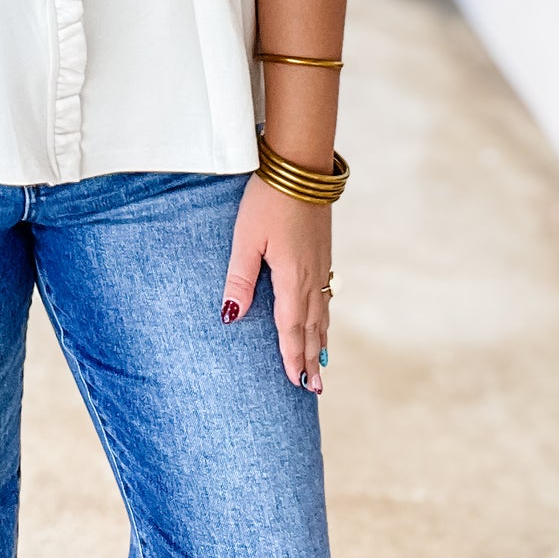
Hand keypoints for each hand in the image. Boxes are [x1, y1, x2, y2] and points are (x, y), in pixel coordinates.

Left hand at [221, 174, 330, 393]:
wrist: (301, 169)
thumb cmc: (268, 200)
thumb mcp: (246, 239)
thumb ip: (239, 279)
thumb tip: (231, 317)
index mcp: (291, 278)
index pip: (291, 328)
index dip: (293, 357)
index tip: (296, 383)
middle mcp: (311, 277)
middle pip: (312, 328)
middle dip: (312, 359)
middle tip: (314, 389)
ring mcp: (320, 265)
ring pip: (322, 313)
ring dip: (321, 341)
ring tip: (322, 366)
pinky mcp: (322, 253)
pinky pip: (326, 296)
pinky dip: (325, 317)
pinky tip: (324, 320)